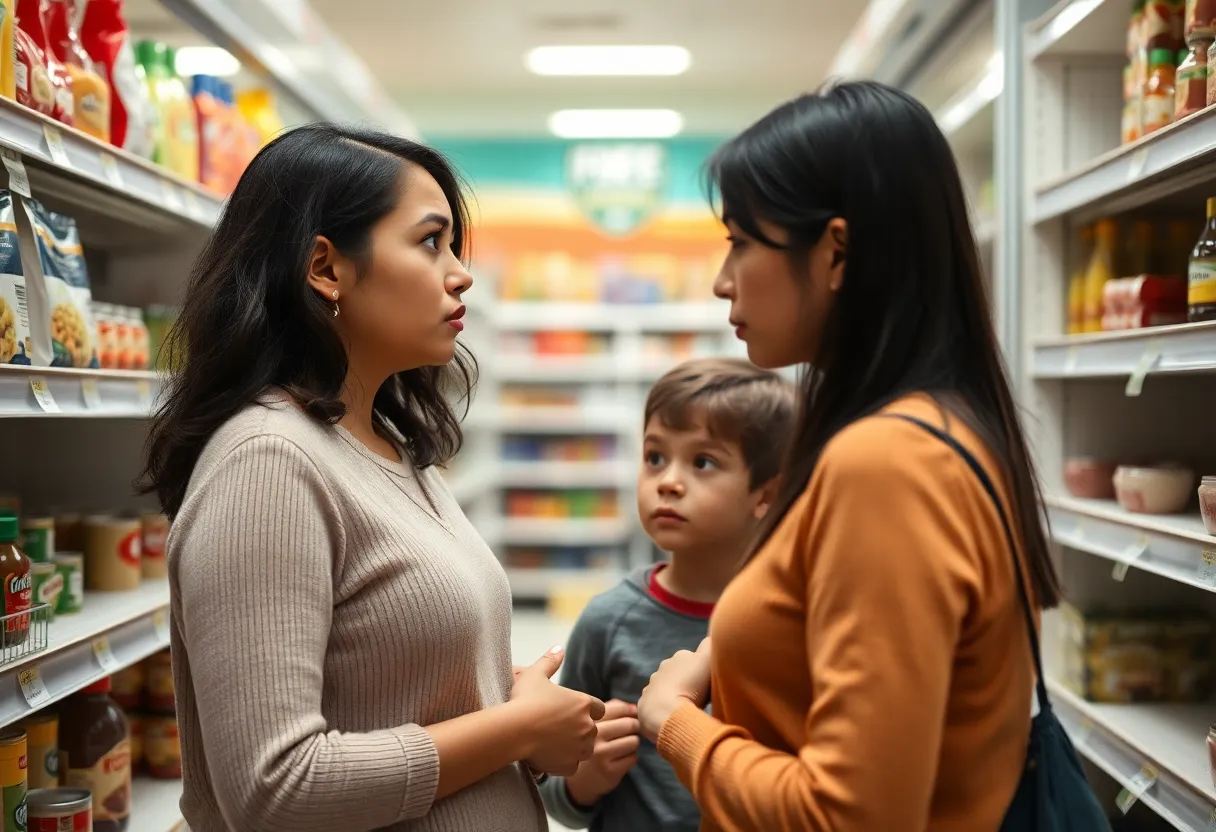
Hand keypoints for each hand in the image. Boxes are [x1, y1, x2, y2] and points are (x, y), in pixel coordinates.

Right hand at [511, 646, 605, 776]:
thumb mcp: (535, 674)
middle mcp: (587, 726)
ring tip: (555, 742)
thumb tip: (559, 647)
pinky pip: (573, 765)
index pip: (598, 708)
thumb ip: (550, 661)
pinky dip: (564, 762)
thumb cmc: (524, 700)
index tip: (571, 711)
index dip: (586, 710)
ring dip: (575, 746)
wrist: (514, 729)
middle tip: (560, 728)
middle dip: (581, 729)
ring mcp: (579, 747)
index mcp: (583, 703)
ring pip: (585, 749)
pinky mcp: (570, 764)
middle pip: (592, 729)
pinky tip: (550, 756)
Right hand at [564, 699, 639, 806]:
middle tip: (631, 730)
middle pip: (629, 724)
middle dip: (635, 726)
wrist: (580, 779)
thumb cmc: (593, 746)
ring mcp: (602, 755)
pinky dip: (631, 757)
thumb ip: (612, 710)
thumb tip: (634, 707)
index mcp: (590, 722)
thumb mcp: (596, 725)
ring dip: (633, 743)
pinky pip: (633, 758)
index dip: (630, 710)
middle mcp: (594, 737)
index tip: (633, 713)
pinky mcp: (610, 771)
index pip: (617, 708)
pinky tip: (621, 758)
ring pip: (633, 741)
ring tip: (625, 745)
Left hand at [638, 638, 710, 741]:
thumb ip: (710, 645)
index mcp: (680, 657)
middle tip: (699, 696)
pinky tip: (672, 715)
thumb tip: (713, 637)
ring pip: (666, 687)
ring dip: (675, 694)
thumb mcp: (707, 661)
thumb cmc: (690, 686)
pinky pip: (656, 703)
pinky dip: (664, 707)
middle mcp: (663, 667)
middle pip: (679, 672)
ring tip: (685, 707)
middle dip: (687, 680)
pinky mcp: (644, 703)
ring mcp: (652, 685)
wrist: (666, 713)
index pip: (693, 657)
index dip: (701, 667)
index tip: (708, 680)